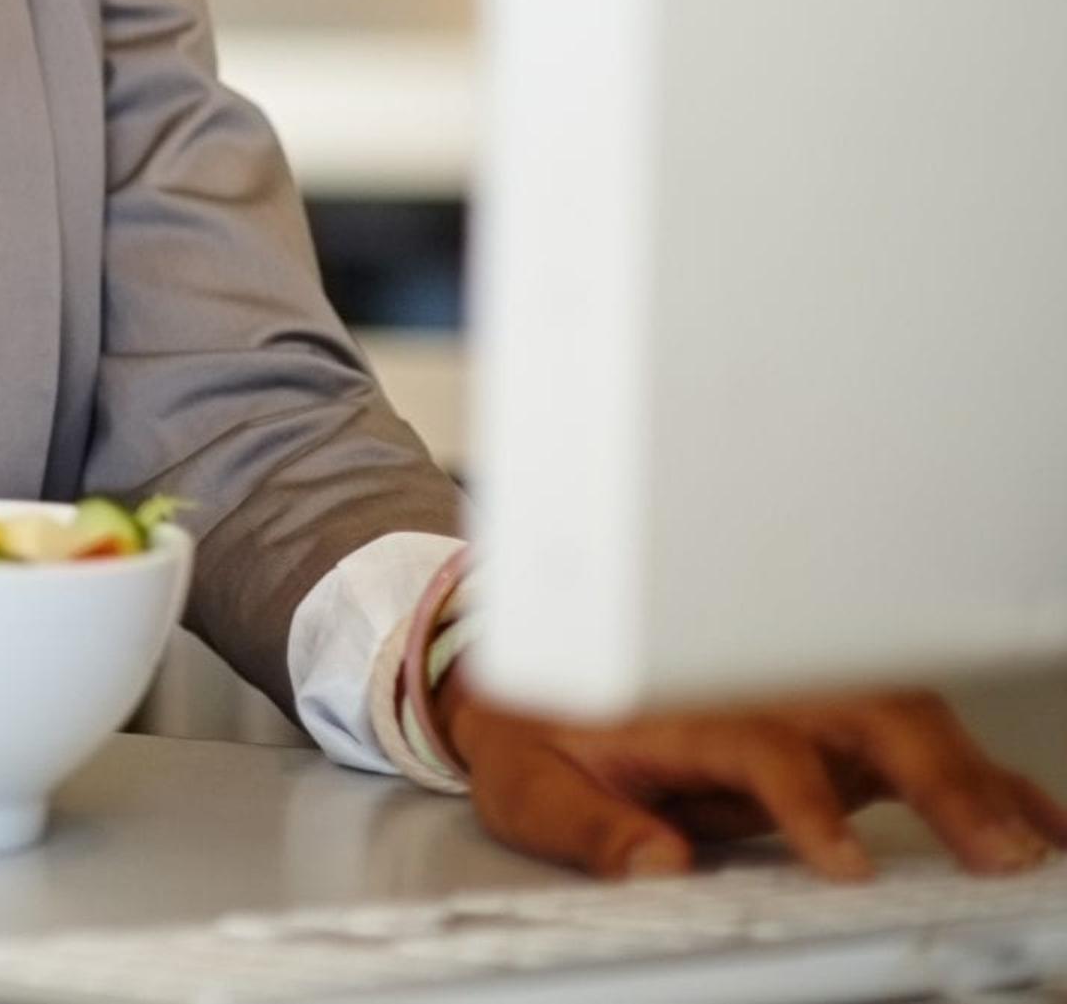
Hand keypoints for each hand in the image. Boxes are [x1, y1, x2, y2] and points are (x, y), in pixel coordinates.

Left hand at [440, 677, 1066, 879]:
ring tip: (1026, 843)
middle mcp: (752, 689)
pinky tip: (1034, 818)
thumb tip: (656, 865)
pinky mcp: (827, 726)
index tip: (842, 864)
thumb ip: (588, 828)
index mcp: (680, 702)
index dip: (806, 802)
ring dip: (971, 775)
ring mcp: (797, 701)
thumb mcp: (529, 786)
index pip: (761, 744)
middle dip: (931, 775)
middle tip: (985, 850)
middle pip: (858, 711)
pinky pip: (915, 741)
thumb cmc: (538, 733)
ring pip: (904, 719)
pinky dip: (982, 776)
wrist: (528, 679)